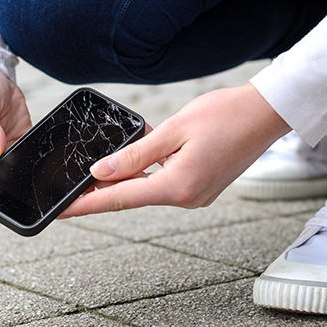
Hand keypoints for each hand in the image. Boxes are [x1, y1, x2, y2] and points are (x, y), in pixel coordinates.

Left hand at [58, 83, 290, 216]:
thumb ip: (135, 154)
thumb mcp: (173, 130)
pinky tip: (143, 158)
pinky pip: (167, 184)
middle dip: (105, 188)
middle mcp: (188, 199)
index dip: (86, 205)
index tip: (61, 211)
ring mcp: (198, 196)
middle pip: (134, 195)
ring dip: (130, 177)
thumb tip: (101, 172)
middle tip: (75, 181)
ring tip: (109, 164)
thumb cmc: (225, 115)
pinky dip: (151, 174)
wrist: (265, 114)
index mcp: (177, 186)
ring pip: (151, 189)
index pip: (119, 199)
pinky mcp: (204, 189)